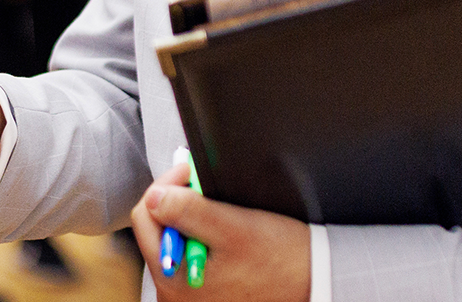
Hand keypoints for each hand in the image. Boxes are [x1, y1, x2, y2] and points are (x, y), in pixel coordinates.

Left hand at [130, 158, 308, 301]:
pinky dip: (200, 232)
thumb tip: (154, 196)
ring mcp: (186, 293)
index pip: (146, 215)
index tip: (192, 172)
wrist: (315, 282)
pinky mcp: (202, 290)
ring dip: (190, 214)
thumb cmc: (281, 259)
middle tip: (203, 183)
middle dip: (177, 199)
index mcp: (173, 280)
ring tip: (216, 204)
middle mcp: (173, 293)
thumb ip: (189, 212)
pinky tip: (222, 226)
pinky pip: (188, 251)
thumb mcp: (236, 228)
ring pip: (173, 237)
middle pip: (157, 227)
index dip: (167, 185)